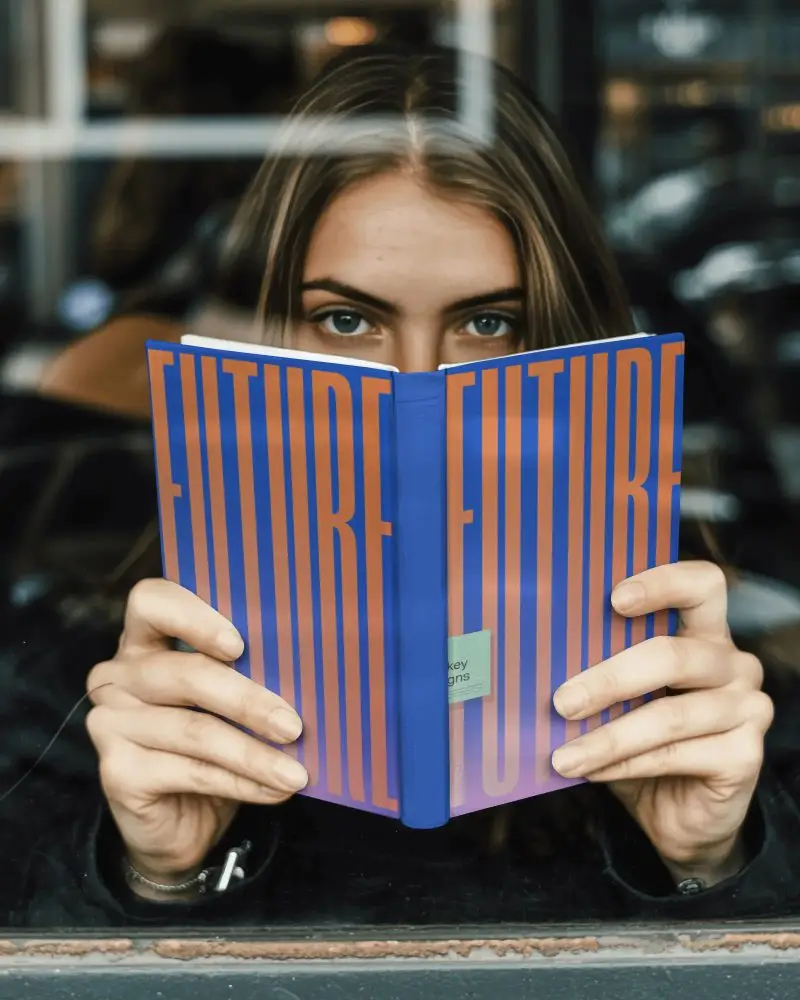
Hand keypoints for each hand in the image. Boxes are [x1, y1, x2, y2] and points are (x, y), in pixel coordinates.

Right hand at [86, 579, 307, 891]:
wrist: (181, 820)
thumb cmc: (213, 744)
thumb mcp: (229, 701)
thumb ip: (248, 673)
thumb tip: (309, 668)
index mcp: (144, 640)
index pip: (152, 601)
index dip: (193, 616)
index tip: (239, 645)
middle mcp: (118, 675)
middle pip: (185, 673)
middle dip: (248, 700)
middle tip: (294, 725)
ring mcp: (110, 723)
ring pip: (195, 730)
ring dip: (254, 753)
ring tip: (296, 771)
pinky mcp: (116, 772)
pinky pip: (192, 772)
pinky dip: (242, 782)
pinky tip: (275, 790)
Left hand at [551, 561, 772, 885]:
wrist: (679, 815)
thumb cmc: (642, 742)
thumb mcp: (621, 699)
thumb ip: (600, 668)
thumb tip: (539, 657)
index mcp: (705, 633)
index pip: (701, 586)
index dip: (663, 584)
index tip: (615, 599)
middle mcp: (734, 663)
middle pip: (673, 655)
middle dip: (609, 678)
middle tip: (561, 701)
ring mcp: (749, 708)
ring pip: (668, 716)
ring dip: (607, 737)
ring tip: (564, 756)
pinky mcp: (746, 755)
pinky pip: (675, 756)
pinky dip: (624, 765)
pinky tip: (591, 772)